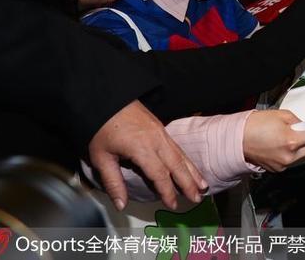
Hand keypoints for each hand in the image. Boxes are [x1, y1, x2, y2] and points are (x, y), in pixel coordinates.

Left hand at [88, 100, 207, 210]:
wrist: (106, 100)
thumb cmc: (101, 128)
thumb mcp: (101, 158)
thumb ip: (113, 182)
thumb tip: (121, 204)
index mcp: (141, 148)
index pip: (159, 174)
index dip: (167, 191)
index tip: (173, 205)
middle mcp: (156, 140)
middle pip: (176, 164)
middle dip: (188, 183)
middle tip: (197, 198)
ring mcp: (161, 132)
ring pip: (181, 155)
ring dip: (193, 171)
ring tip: (203, 186)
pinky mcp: (161, 128)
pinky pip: (178, 147)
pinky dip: (187, 159)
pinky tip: (191, 167)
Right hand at [242, 110, 304, 172]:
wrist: (236, 140)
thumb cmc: (255, 125)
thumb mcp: (280, 115)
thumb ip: (299, 121)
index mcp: (291, 140)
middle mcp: (290, 155)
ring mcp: (285, 164)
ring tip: (295, 136)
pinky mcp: (280, 169)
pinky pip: (296, 160)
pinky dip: (296, 152)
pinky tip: (286, 144)